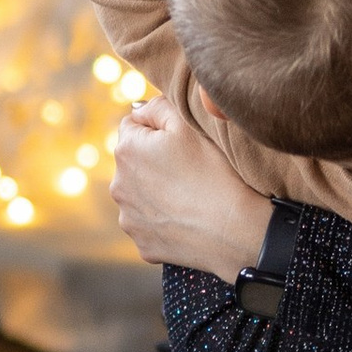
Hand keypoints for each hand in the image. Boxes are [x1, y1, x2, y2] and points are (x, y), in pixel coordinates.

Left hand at [108, 95, 276, 281]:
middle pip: (135, 162)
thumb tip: (139, 110)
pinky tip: (189, 218)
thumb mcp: (188, 125)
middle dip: (155, 162)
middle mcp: (118, 185)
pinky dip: (165, 220)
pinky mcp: (142, 244)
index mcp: (126, 150)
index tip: (184, 143)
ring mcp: (129, 218)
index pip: (133, 125)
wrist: (233, 230)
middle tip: (191, 169)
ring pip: (141, 195)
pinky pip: (151, 224)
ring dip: (158, 192)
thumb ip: (157, 107)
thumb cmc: (214, 173)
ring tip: (191, 195)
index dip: (160, 130)